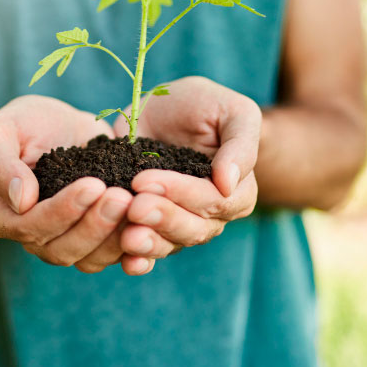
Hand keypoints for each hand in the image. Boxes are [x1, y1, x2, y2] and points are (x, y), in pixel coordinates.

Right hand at [0, 95, 132, 272]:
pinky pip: (116, 255)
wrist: (60, 126)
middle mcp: (33, 237)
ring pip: (91, 259)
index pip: (30, 226)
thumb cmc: (24, 124)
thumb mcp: (0, 131)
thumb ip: (0, 162)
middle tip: (121, 197)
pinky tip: (153, 229)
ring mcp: (67, 241)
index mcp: (2, 216)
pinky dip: (135, 249)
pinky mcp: (99, 238)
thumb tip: (20, 200)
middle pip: (62, 249)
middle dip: (94, 225)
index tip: (93, 184)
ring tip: (137, 205)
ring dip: (116, 237)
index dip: (62, 211)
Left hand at [111, 77, 260, 273]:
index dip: (181, 193)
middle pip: (193, 228)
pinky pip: (149, 251)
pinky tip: (125, 261)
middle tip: (133, 206)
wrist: (167, 109)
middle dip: (162, 218)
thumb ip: (240, 145)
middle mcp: (213, 216)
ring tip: (127, 236)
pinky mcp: (153, 227)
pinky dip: (138, 259)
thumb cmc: (206, 105)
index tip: (145, 180)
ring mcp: (182, 224)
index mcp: (238, 191)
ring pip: (170, 243)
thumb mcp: (233, 112)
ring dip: (149, 242)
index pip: (214, 200)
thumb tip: (228, 184)